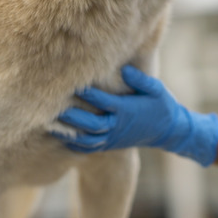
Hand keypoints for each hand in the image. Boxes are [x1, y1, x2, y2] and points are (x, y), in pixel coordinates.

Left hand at [53, 65, 217, 166]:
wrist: (168, 131)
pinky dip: (73, 144)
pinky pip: (89, 148)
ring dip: (68, 131)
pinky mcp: (110, 145)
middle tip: (53, 105)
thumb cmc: (161, 105)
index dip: (88, 93)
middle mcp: (117, 126)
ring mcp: (113, 138)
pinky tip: (60, 136)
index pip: (104, 101)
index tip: (73, 82)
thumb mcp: (156, 89)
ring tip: (49, 122)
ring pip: (86, 139)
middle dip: (72, 115)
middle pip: (90, 124)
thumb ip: (140, 80)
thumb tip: (123, 70)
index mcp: (127, 110)